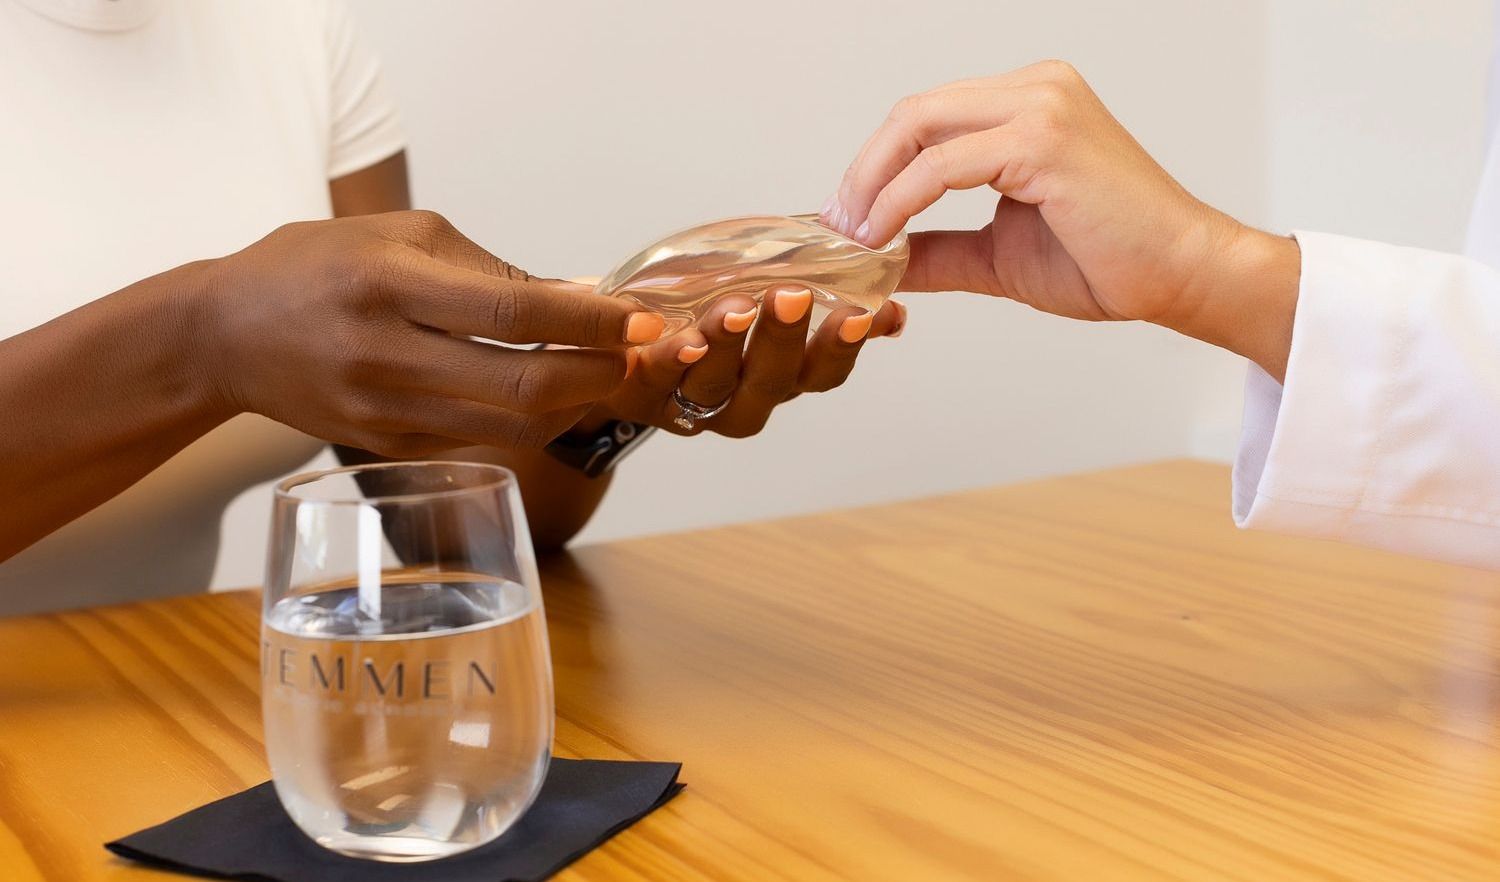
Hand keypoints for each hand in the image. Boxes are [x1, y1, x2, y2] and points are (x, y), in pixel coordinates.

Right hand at [197, 210, 664, 456]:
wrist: (223, 336)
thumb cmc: (318, 265)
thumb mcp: (400, 235)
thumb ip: (491, 269)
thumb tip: (582, 295)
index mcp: (389, 287)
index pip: (512, 313)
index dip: (589, 321)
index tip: (641, 318)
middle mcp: (387, 356)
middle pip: (524, 385)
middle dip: (599, 374)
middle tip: (639, 353)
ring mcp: (387, 411)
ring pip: (513, 424)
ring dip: (576, 401)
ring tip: (608, 370)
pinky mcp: (389, 445)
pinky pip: (484, 436)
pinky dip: (532, 417)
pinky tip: (555, 390)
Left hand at [586, 285, 904, 436]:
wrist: (612, 332)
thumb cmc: (693, 305)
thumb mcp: (755, 291)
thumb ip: (816, 294)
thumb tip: (887, 301)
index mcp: (776, 378)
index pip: (821, 373)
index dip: (843, 348)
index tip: (863, 314)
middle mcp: (737, 400)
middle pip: (771, 383)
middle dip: (784, 339)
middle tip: (792, 295)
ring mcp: (684, 402)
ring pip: (713, 385)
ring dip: (727, 345)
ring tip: (735, 308)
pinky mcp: (634, 393)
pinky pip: (653, 381)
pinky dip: (666, 360)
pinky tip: (677, 338)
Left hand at [821, 61, 1299, 377]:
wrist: (1181, 276)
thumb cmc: (1110, 261)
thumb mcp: (998, 254)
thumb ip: (938, 248)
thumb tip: (881, 262)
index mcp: (1028, 103)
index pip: (926, 118)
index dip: (875, 167)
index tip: (845, 219)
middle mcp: (1035, 89)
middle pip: (912, 114)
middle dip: (861, 173)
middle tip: (836, 228)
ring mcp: (1041, 105)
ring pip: (918, 128)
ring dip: (872, 188)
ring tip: (853, 239)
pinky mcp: (1043, 138)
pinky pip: (942, 166)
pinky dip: (899, 202)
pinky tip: (882, 238)